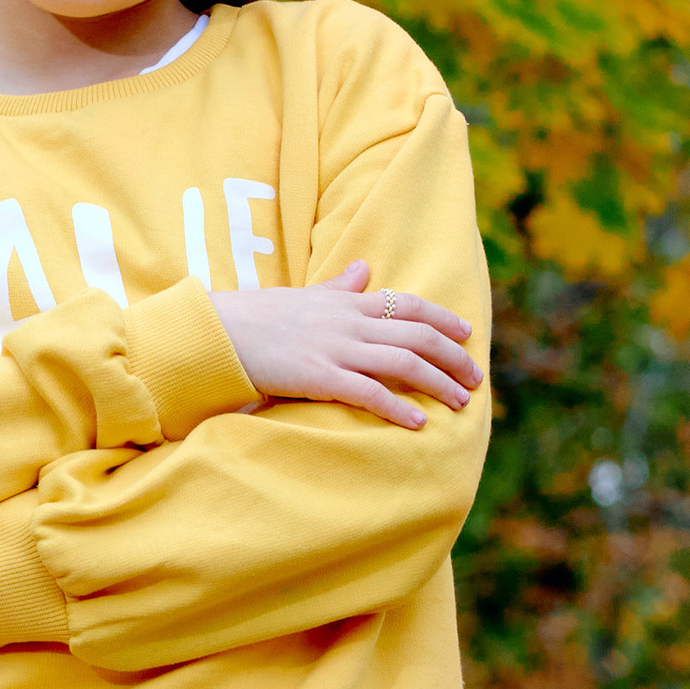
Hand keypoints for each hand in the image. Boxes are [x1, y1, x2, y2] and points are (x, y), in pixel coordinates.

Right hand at [207, 263, 478, 426]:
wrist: (214, 333)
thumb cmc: (252, 317)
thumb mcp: (301, 296)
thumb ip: (337, 286)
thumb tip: (363, 266)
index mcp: (344, 301)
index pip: (407, 303)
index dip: (443, 318)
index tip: (467, 334)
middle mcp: (347, 322)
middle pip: (417, 335)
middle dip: (453, 358)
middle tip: (475, 379)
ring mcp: (334, 349)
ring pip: (403, 362)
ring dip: (438, 383)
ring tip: (459, 403)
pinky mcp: (318, 377)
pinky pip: (369, 392)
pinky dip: (398, 406)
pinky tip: (419, 422)